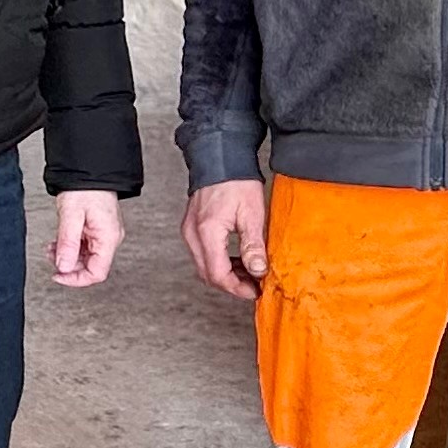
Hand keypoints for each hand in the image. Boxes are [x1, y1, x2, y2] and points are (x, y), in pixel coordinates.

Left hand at [50, 189, 121, 287]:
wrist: (90, 167)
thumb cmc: (85, 186)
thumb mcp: (71, 215)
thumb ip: (67, 243)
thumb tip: (63, 267)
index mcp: (108, 238)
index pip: (96, 273)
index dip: (76, 279)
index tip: (58, 276)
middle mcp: (110, 238)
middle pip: (90, 266)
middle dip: (68, 265)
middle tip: (52, 256)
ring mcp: (104, 233)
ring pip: (86, 257)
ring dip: (67, 255)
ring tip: (53, 246)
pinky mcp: (97, 229)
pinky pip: (84, 245)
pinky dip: (70, 246)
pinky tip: (60, 241)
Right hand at [183, 178, 268, 299]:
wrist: (220, 157)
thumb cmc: (236, 180)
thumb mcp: (252, 214)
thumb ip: (253, 245)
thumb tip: (258, 271)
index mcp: (207, 232)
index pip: (218, 275)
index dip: (237, 288)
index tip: (254, 291)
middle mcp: (193, 234)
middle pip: (208, 274)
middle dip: (232, 284)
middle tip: (254, 285)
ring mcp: (189, 231)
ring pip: (204, 266)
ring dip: (225, 274)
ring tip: (248, 273)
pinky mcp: (192, 227)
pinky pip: (202, 254)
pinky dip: (219, 261)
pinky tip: (236, 259)